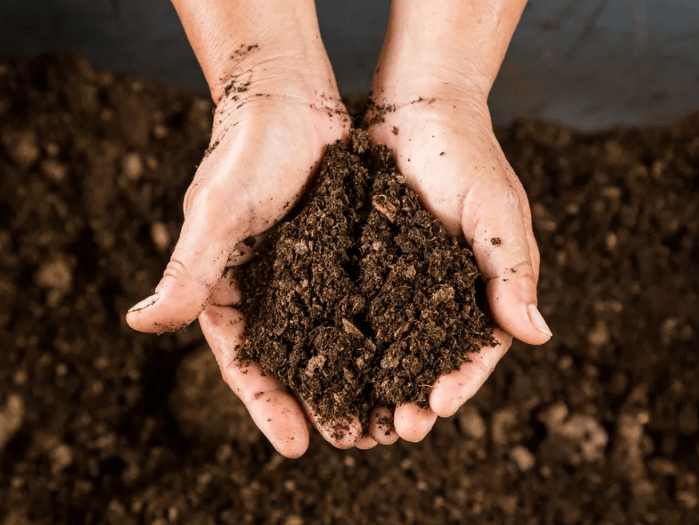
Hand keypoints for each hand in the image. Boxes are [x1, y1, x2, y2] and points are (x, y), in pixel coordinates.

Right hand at [125, 46, 381, 454]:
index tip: (295, 447)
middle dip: (318, 403)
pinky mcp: (340, 253)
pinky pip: (359, 300)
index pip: (244, 361)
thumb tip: (140, 324)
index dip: (266, 405)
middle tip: (352, 441)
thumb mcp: (218, 213)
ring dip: (354, 377)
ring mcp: (307, 274)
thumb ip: (188, 270)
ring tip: (383, 415)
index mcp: (227, 289)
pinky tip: (404, 357)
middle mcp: (268, 289)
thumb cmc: (245, 151)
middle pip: (292, 361)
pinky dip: (378, 331)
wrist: (288, 97)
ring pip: (331, 338)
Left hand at [364, 53, 551, 444]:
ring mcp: (399, 281)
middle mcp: (439, 292)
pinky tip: (326, 367)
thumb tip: (537, 335)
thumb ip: (511, 270)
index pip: (476, 348)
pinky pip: (354, 309)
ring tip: (359, 417)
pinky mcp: (363, 264)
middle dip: (414, 396)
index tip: (437, 408)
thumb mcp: (496, 211)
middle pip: (429, 358)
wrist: (415, 109)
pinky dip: (345, 342)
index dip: (460, 381)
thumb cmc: (465, 155)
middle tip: (394, 429)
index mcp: (480, 287)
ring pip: (389, 345)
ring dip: (376, 383)